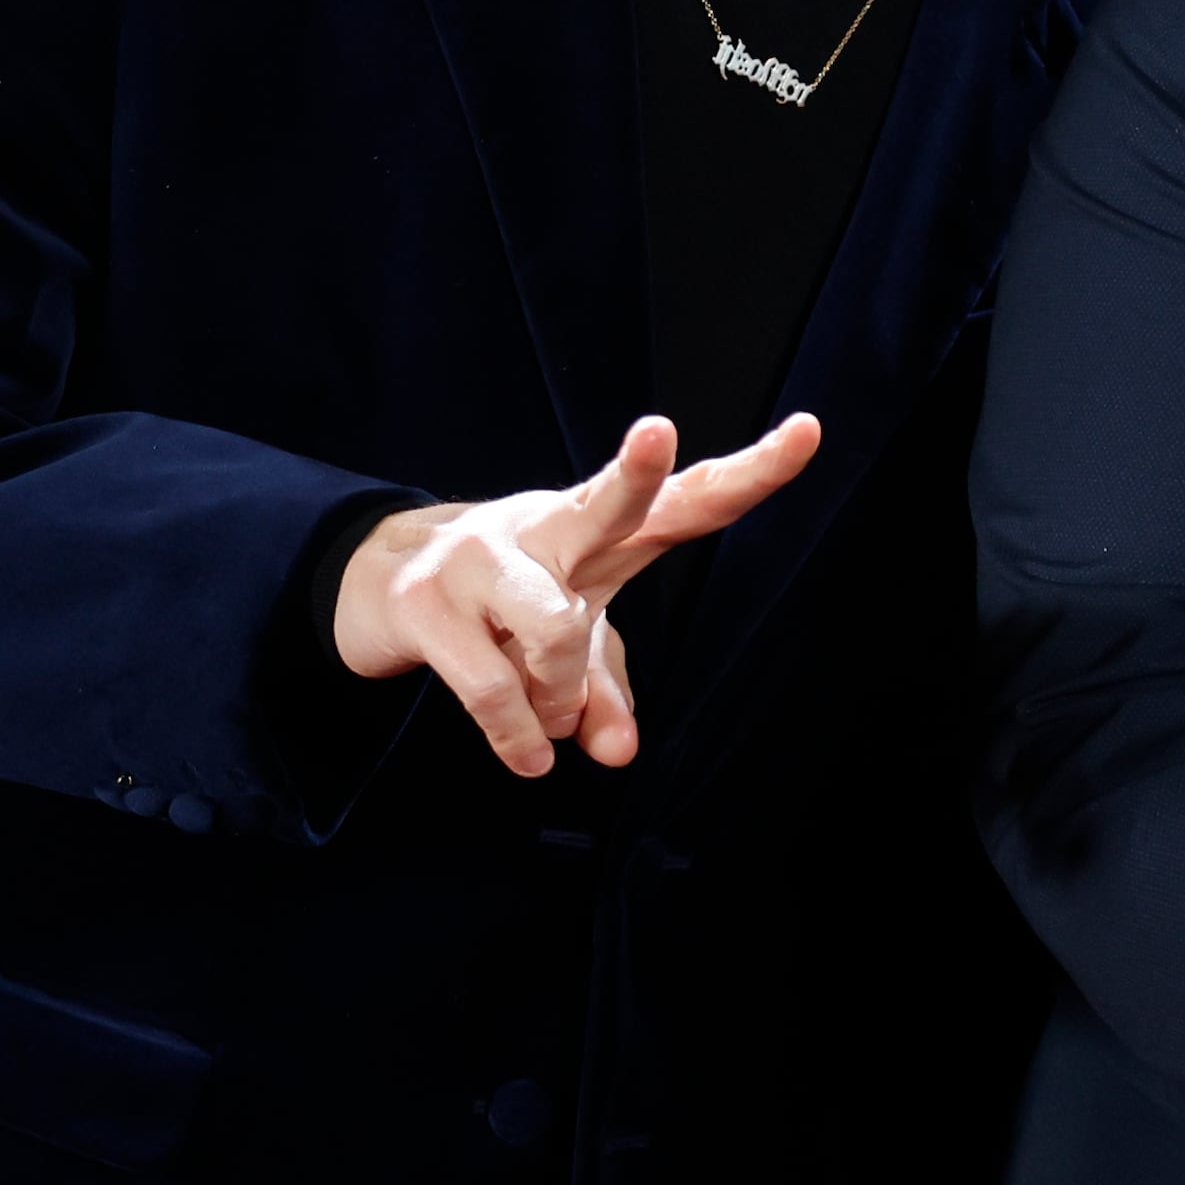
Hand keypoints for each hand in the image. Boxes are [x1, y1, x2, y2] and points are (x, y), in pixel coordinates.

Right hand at [327, 412, 821, 776]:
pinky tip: (530, 754)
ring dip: (560, 697)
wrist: (375, 580)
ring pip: (556, 631)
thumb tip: (618, 751)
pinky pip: (495, 689)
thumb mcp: (569, 643)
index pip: (685, 497)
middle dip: (638, 470)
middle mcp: (548, 527)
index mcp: (601, 528)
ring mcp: (484, 559)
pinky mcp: (428, 606)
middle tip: (656, 433)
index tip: (809, 430)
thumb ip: (603, 689)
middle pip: (611, 503)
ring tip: (548, 714)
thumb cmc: (503, 602)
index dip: (750, 471)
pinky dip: (519, 733)